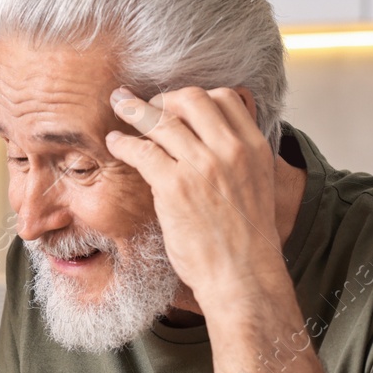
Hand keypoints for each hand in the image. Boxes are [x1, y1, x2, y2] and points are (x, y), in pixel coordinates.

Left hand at [104, 86, 283, 313]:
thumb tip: (215, 141)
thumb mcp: (257, 185)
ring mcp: (202, 166)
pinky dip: (123, 142)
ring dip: (135, 109)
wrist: (243, 276)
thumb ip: (239, 159)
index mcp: (254, 147)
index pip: (225, 98)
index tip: (178, 105)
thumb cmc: (245, 240)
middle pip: (192, 99)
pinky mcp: (174, 186)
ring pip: (162, 119)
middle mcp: (230, 150)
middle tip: (148, 106)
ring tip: (120, 106)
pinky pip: (141, 150)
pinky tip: (115, 142)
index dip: (197, 97)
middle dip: (165, 97)